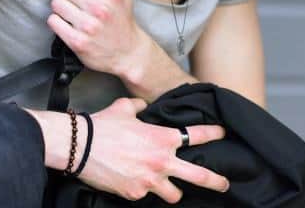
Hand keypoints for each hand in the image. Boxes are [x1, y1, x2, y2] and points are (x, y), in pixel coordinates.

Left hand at [47, 0, 141, 74]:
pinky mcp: (77, 41)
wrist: (127, 51)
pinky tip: (70, 24)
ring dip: (62, 7)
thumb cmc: (122, 18)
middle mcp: (99, 8)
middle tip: (79, 0)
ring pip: (56, 4)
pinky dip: (58, 22)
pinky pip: (53, 22)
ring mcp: (87, 26)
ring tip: (75, 12)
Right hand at [81, 97, 229, 202]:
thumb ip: (140, 107)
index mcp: (164, 138)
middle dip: (215, 181)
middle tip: (225, 185)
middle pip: (199, 176)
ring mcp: (149, 181)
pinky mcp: (134, 194)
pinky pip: (145, 196)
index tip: (223, 134)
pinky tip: (135, 184)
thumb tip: (144, 107)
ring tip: (171, 189)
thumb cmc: (103, 125)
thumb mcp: (126, 108)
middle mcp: (162, 161)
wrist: (80, 146)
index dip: (214, 134)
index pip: (198, 135)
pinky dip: (143, 191)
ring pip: (174, 195)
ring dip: (174, 191)